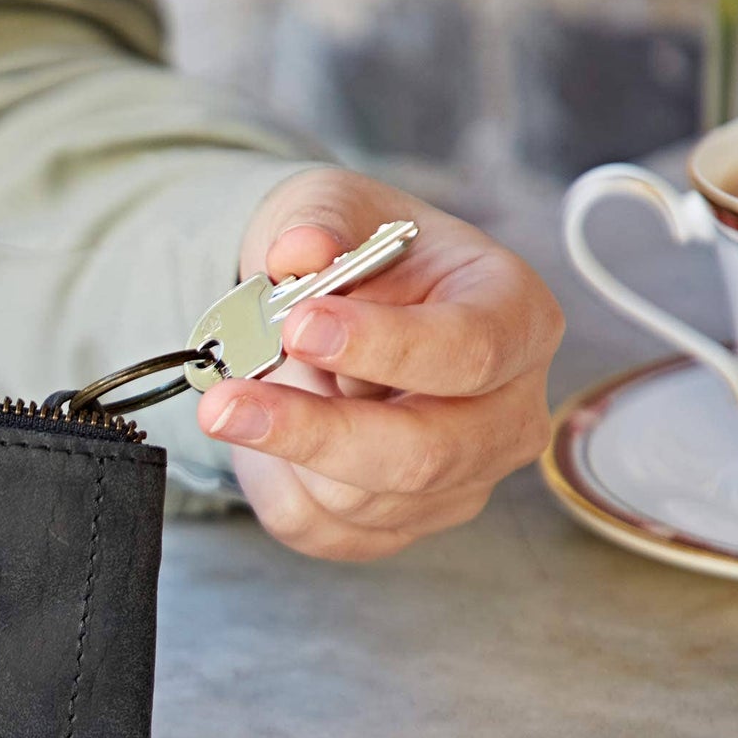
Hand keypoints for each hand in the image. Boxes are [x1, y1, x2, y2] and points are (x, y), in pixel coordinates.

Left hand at [200, 167, 562, 559]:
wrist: (326, 312)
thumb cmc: (350, 256)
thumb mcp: (328, 209)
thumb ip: (316, 222)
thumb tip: (300, 250)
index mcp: (514, 317)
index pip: (471, 349)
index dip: (385, 345)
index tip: (299, 325)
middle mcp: (507, 411)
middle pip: (425, 453)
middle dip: (314, 431)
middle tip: (223, 401)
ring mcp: (463, 479)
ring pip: (360, 500)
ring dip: (282, 449)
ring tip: (257, 390)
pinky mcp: (404, 524)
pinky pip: (322, 529)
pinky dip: (273, 482)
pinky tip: (273, 432)